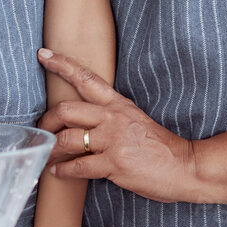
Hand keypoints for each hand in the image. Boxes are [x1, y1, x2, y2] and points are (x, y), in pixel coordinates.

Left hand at [38, 48, 199, 202]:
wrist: (186, 166)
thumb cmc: (161, 147)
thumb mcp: (136, 120)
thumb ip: (111, 116)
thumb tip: (84, 120)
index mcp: (118, 104)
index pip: (86, 78)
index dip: (62, 65)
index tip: (43, 55)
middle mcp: (113, 118)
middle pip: (66, 109)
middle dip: (46, 120)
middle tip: (40, 130)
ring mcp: (113, 140)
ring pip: (67, 139)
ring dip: (51, 149)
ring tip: (45, 155)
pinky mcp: (114, 164)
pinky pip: (77, 166)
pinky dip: (62, 170)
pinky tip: (57, 172)